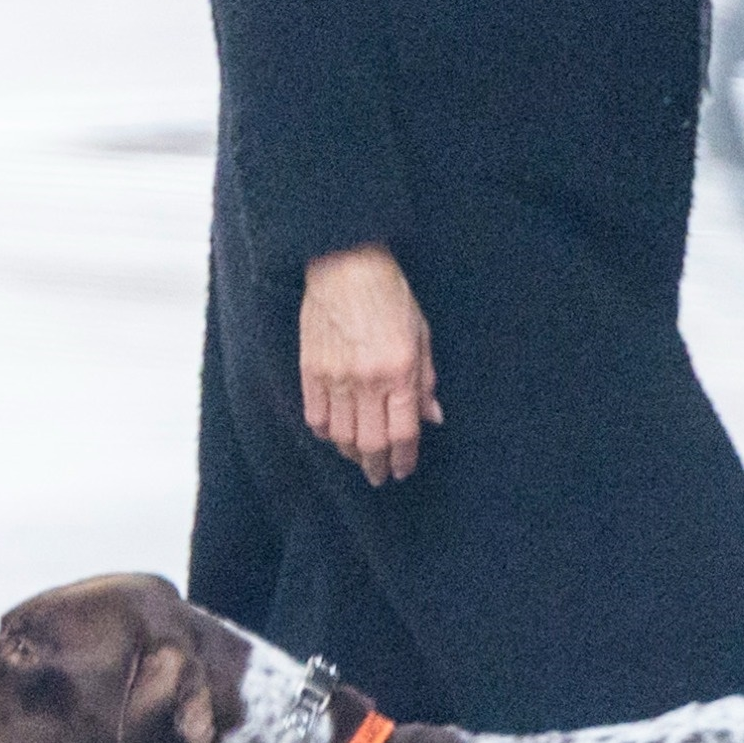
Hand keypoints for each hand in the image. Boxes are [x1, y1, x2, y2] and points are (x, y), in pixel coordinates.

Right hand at [300, 245, 441, 486]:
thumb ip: (425, 381)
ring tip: (360, 459)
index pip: (403, 433)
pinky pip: (316, 416)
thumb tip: (432, 418)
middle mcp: (367, 381)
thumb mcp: (421, 335)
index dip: (404, 459)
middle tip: (380, 476)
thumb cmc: (390, 295)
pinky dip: (325, 433)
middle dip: (377, 467)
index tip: (403, 470)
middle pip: (370, 444)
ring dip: (351, 455)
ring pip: (341, 436)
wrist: (346, 266)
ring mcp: (335, 377)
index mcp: (399, 372)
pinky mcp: (311, 370)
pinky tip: (334, 436)